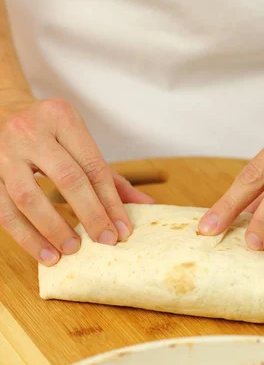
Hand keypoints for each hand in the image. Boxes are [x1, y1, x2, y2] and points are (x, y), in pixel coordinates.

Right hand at [0, 98, 153, 264]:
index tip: (122, 230)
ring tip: (72, 251)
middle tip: (105, 242)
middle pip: (66, 178)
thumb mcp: (79, 142)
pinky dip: (25, 236)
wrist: (0, 111)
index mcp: (61, 118)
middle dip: (90, 214)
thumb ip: (111, 177)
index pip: (92, 166)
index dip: (110, 202)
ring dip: (52, 229)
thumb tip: (146, 206)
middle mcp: (30, 131)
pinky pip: (4, 211)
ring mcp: (2, 152)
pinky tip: (45, 253)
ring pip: (28, 197)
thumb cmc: (49, 134)